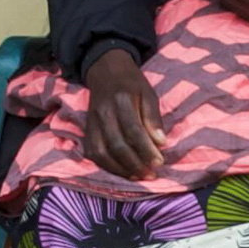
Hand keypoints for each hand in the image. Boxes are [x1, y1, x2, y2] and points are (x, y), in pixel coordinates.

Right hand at [81, 47, 165, 179]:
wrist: (105, 71)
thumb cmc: (132, 84)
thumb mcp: (148, 94)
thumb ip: (153, 118)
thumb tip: (161, 143)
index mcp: (121, 100)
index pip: (133, 131)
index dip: (146, 150)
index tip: (159, 163)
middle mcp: (103, 113)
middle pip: (117, 145)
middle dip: (135, 164)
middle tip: (150, 174)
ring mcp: (92, 123)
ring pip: (102, 153)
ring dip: (120, 169)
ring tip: (138, 176)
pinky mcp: (87, 130)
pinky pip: (93, 153)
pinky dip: (106, 166)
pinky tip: (122, 171)